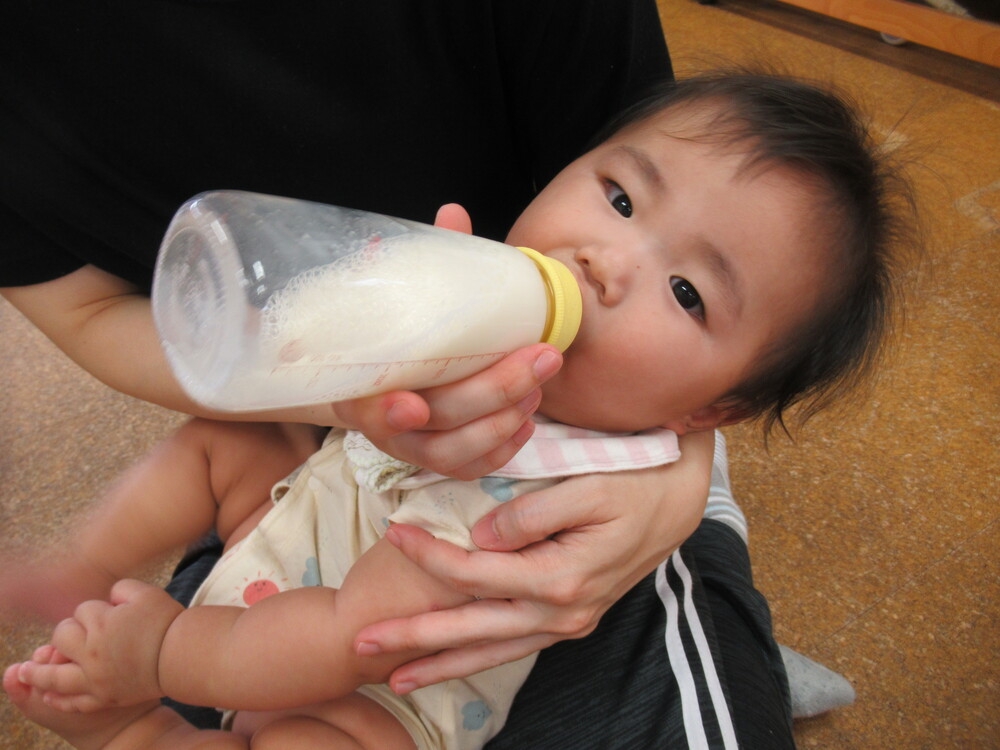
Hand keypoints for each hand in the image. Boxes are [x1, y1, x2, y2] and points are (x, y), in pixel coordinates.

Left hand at [14, 579, 182, 711]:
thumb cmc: (166, 622)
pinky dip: (58, 699)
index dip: (94, 609)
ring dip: (38, 673)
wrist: (182, 656)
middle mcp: (92, 652)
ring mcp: (95, 679)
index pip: (82, 611)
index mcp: (101, 624)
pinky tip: (49, 695)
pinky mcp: (103, 698)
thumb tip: (109, 598)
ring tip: (26, 672)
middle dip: (67, 633)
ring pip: (54, 677)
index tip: (108, 613)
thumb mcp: (147, 593)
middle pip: (61, 638)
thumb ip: (121, 588)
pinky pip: (73, 702)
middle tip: (78, 634)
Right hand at [329, 204, 562, 479]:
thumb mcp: (398, 297)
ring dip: (504, 422)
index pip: (368, 407)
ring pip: (457, 452)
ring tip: (539, 387)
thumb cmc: (390, 333)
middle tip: (542, 358)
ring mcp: (410, 447)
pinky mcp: (436, 461)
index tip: (411, 405)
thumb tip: (453, 214)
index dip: (388, 411)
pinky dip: (502, 450)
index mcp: (360, 384)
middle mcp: (383, 424)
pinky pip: (471, 469)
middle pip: (438, 423)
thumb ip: (427, 261)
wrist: (370, 376)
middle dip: (495, 392)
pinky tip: (527, 422)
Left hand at [354, 430, 713, 691]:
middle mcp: (561, 613)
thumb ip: (532, 513)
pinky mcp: (570, 620)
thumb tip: (480, 539)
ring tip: (395, 679)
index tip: (390, 533)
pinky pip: (514, 646)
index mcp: (560, 578)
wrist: (678, 501)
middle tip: (362, 646)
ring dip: (442, 664)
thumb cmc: (634, 483)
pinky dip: (478, 657)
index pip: (474, 573)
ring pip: (492, 651)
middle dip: (415, 640)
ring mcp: (567, 623)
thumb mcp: (588, 486)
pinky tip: (451, 663)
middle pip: (473, 630)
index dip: (428, 556)